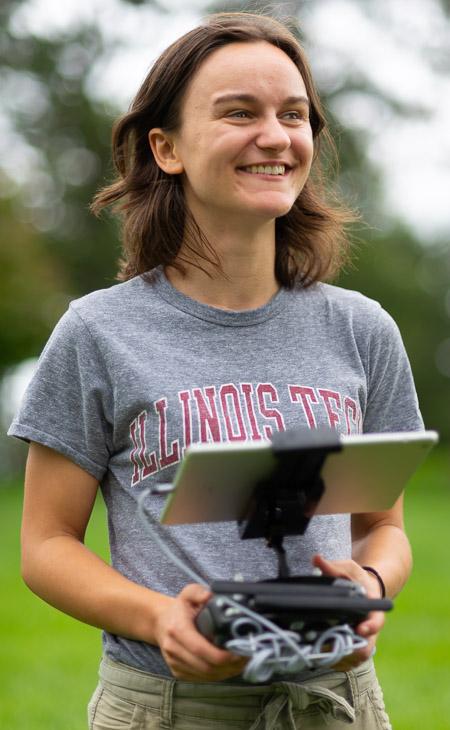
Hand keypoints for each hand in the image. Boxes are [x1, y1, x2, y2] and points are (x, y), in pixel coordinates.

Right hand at [153, 583, 246, 680]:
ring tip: (242, 663)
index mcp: (177, 629)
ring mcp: (174, 663)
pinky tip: (229, 668)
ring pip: (205, 676)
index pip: (201, 649)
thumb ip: (198, 592)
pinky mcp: (177, 672)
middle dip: (229, 666)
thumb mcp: (188, 594)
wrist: (161, 622)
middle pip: (206, 667)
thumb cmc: (179, 608)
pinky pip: (201, 679)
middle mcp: (173, 649)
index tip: (239, 652)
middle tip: (246, 657)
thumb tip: (209, 596)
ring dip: (226, 673)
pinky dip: (218, 676)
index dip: (222, 656)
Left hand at [312, 554, 385, 671]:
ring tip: (317, 651)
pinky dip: (333, 661)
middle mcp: (369, 629)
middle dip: (347, 650)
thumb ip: (332, 566)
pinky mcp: (352, 648)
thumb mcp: (347, 568)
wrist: (364, 591)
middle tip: (326, 646)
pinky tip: (318, 655)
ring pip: (353, 659)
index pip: (376, 623)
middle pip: (364, 649)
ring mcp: (362, 641)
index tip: (360, 629)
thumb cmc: (356, 579)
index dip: (369, 628)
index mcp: (372, 610)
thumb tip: (316, 559)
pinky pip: (346, 662)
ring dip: (337, 658)